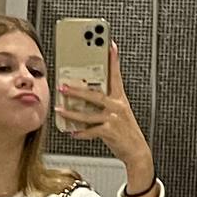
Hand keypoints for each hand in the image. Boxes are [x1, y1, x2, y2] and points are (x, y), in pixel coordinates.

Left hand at [55, 41, 149, 165]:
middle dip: (77, 90)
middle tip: (63, 86)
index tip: (110, 45)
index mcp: (120, 98)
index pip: (116, 75)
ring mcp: (114, 119)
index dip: (113, 60)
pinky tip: (71, 132)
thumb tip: (83, 94)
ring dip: (72, 113)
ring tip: (59, 110)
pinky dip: (80, 132)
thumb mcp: (118, 111)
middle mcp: (117, 106)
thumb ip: (104, 102)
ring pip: (88, 114)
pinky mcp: (110, 132)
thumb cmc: (125, 130)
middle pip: (94, 95)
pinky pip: (91, 131)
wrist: (137, 150)